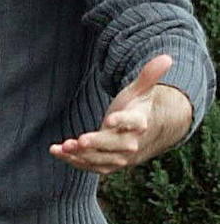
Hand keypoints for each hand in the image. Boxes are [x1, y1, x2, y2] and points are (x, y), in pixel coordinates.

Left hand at [50, 54, 193, 174]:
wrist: (143, 136)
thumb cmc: (137, 108)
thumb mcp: (140, 91)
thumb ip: (148, 76)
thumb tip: (166, 57)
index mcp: (140, 122)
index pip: (134, 123)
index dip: (122, 121)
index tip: (109, 120)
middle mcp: (131, 142)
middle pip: (116, 145)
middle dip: (97, 143)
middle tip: (79, 140)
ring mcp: (120, 156)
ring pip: (102, 159)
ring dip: (82, 155)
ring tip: (63, 147)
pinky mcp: (107, 163)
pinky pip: (91, 166)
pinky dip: (74, 161)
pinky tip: (56, 151)